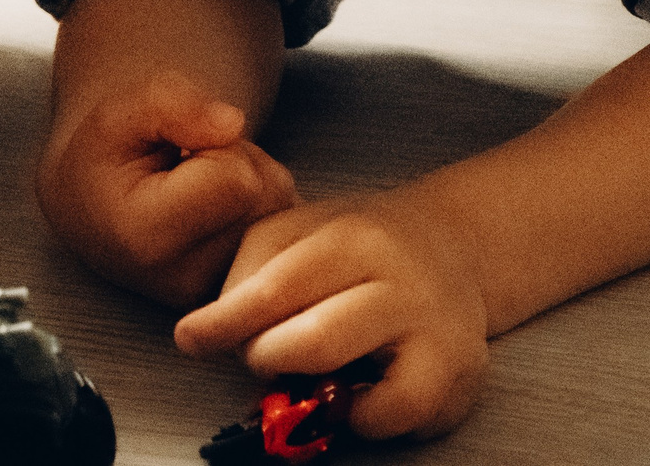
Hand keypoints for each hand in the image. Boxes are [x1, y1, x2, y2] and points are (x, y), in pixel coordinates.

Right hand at [36, 67, 297, 308]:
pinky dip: (269, 210)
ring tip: (203, 190)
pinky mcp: (244, 295)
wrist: (97, 212)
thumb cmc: (109, 158)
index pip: (234, 178)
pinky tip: (225, 212)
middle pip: (265, 193)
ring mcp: (219, 293)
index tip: (179, 153)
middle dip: (241, 163)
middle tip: (190, 169)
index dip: (217, 146)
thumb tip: (233, 122)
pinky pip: (292, 234)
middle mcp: (187, 279)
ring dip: (257, 185)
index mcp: (148, 239)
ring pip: (283, 210)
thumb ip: (170, 103)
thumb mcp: (119, 112)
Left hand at [175, 189, 489, 440]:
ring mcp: (435, 327)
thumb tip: (214, 335)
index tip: (191, 338)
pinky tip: (355, 396)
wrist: (449, 245)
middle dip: (269, 359)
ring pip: (366, 388)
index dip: (225, 321)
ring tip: (312, 378)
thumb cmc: (359, 249)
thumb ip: (251, 274)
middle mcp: (398, 279)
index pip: (276, 286)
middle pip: (314, 342)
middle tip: (261, 356)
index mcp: (350, 237)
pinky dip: (366, 417)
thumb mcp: (297, 232)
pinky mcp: (459, 370)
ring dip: (317, 395)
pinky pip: (398, 414)